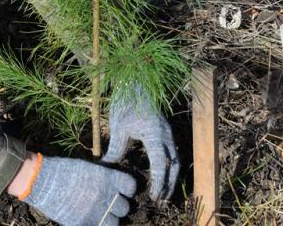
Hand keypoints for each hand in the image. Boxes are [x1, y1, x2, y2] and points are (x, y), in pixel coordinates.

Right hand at [22, 156, 135, 225]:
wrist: (42, 181)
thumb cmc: (62, 170)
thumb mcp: (87, 168)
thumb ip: (103, 178)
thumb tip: (112, 185)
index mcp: (107, 178)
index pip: (130, 186)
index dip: (126, 189)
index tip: (121, 191)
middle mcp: (106, 196)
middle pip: (124, 207)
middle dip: (117, 206)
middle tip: (108, 204)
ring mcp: (96, 212)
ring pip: (114, 222)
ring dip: (109, 219)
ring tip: (99, 215)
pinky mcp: (84, 224)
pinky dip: (95, 224)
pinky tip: (87, 219)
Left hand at [102, 84, 179, 199]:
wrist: (135, 82)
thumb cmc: (126, 101)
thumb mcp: (118, 126)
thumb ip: (115, 148)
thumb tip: (107, 167)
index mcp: (156, 134)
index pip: (161, 164)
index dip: (159, 182)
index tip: (154, 195)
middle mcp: (166, 135)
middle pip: (173, 165)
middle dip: (169, 184)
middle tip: (161, 199)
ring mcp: (168, 133)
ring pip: (175, 160)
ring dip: (171, 177)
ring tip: (163, 192)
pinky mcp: (165, 131)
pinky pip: (172, 153)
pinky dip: (169, 167)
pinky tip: (162, 175)